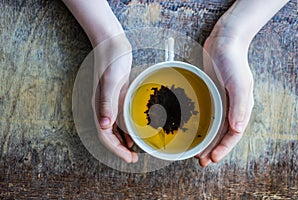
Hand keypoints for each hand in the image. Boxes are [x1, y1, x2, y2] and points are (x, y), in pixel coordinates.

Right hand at [94, 35, 137, 162]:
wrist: (111, 43)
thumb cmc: (112, 59)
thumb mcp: (111, 80)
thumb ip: (106, 102)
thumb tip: (104, 126)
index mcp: (99, 106)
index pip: (105, 136)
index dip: (116, 150)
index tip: (128, 158)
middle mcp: (103, 107)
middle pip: (109, 135)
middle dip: (120, 149)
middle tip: (133, 158)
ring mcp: (109, 102)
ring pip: (114, 129)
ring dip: (123, 141)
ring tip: (134, 150)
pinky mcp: (116, 96)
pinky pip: (119, 118)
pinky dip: (125, 128)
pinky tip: (132, 132)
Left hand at [196, 33, 253, 166]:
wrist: (224, 41)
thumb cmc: (233, 61)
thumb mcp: (239, 83)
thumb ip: (239, 105)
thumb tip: (237, 128)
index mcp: (240, 108)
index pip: (233, 135)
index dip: (224, 148)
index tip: (213, 159)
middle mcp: (230, 108)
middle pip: (222, 134)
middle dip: (212, 149)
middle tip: (201, 161)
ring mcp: (219, 101)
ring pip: (212, 127)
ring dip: (205, 141)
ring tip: (196, 153)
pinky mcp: (209, 94)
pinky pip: (205, 114)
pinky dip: (199, 125)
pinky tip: (191, 130)